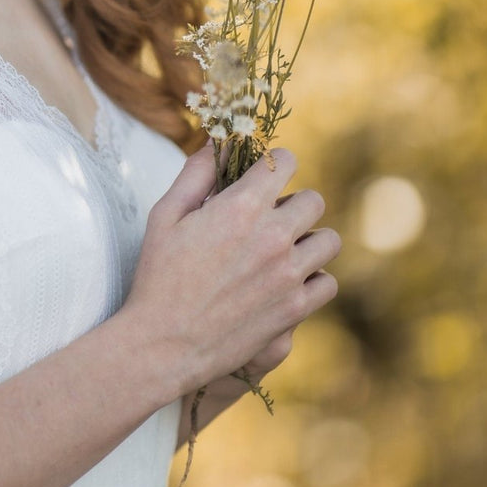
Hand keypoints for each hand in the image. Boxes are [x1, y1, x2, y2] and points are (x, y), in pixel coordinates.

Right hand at [121, 141, 340, 397]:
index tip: (266, 176)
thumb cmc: (158, 276)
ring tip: (284, 251)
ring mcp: (288, 274)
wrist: (163, 343)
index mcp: (241, 207)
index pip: (286, 162)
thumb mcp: (165, 215)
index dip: (276, 164)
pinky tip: (288, 282)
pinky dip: (312, 280)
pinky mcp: (294, 309)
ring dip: (309, 240)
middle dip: (293, 204)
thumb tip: (219, 143)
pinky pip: (327, 283)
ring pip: (328, 241)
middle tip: (270, 219)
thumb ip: (196, 173)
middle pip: (313, 201)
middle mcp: (273, 236)